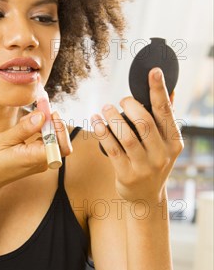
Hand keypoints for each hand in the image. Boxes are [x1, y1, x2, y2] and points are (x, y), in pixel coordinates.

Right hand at [0, 110, 72, 191]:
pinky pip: (45, 141)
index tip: (48, 113)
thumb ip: (24, 129)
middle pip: (60, 140)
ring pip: (53, 139)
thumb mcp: (3, 140)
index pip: (61, 146)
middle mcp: (41, 162)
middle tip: (39, 107)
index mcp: (34, 158)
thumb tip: (42, 116)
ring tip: (24, 120)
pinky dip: (38, 130)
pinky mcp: (37, 158)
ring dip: (43, 124)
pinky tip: (24, 126)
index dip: (60, 128)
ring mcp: (40, 161)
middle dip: (52, 122)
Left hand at [91, 67, 183, 203]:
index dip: (159, 90)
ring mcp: (145, 166)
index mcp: (174, 142)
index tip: (153, 72)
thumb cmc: (153, 162)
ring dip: (112, 118)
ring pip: (126, 136)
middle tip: (121, 100)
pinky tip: (96, 122)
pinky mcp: (127, 175)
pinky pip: (112, 149)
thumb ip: (165, 118)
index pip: (166, 111)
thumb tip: (170, 90)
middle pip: (145, 122)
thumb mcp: (165, 144)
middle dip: (130, 105)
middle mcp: (162, 154)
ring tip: (105, 108)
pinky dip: (102, 133)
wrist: (146, 197)